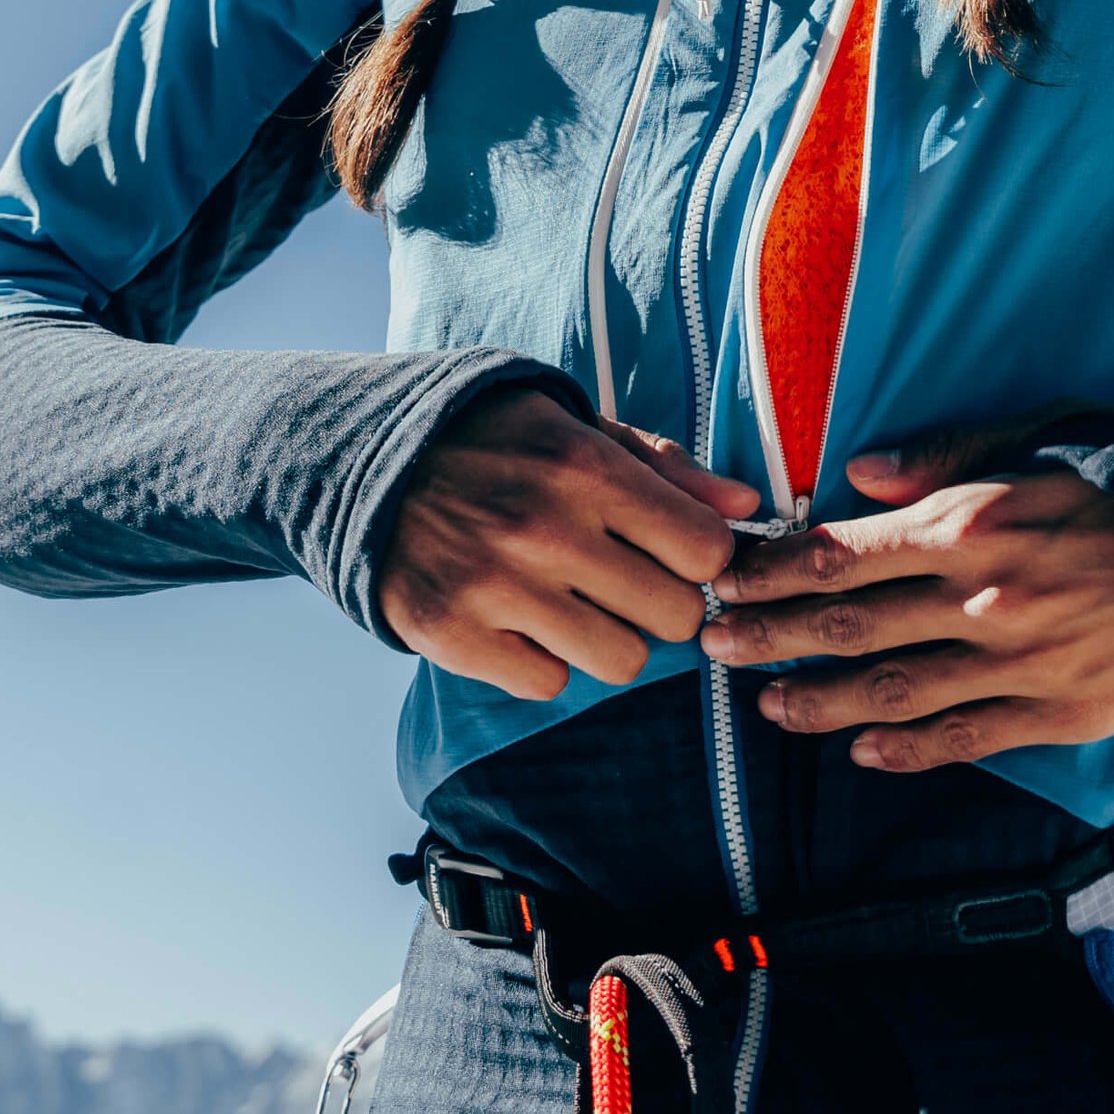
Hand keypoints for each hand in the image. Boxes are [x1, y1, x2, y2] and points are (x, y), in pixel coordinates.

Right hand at [378, 385, 760, 701]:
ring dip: (608, 639)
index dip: (700, 558)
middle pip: (675, 615)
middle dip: (660, 601)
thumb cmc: (497, 443)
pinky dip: (543, 661)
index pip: (706, 551)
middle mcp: (544, 527)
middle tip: (622, 581)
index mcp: (585, 467)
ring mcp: (496, 586)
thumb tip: (748, 509)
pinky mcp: (452, 634)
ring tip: (575, 604)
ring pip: (620, 661)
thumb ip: (668, 468)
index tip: (671, 550)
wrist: (365, 459)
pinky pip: (548, 683)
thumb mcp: (580, 430)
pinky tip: (521, 621)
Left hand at [704, 412, 1113, 771]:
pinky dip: (906, 749)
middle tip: (714, 644)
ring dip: (820, 701)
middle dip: (771, 636)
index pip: (846, 552)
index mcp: (973, 523)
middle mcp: (985, 597)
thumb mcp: (1041, 443)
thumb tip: (860, 474)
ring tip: (767, 706)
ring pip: (894, 691)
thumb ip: (945, 457)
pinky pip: (963, 738)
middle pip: (851, 625)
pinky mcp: (1056, 712)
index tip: (727, 577)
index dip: (775, 569)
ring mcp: (1019, 662)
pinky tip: (859, 751)